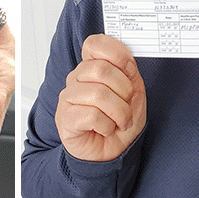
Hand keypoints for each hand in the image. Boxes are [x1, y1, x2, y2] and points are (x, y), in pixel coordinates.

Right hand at [54, 34, 145, 161]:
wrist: (109, 153)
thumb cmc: (118, 122)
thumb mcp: (133, 94)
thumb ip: (129, 73)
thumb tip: (126, 60)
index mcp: (92, 68)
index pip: (95, 44)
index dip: (116, 52)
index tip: (129, 68)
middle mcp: (77, 79)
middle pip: (101, 70)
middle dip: (124, 90)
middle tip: (126, 104)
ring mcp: (68, 97)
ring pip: (99, 94)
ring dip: (119, 112)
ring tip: (120, 121)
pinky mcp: (66, 118)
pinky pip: (92, 115)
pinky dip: (107, 125)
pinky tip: (105, 129)